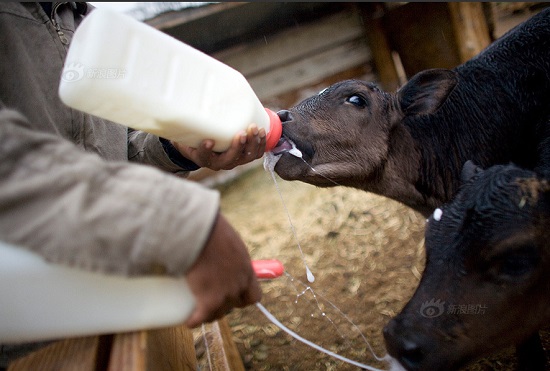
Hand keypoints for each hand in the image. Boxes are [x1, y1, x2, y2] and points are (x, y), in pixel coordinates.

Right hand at [171, 124, 265, 169]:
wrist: (204, 146)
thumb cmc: (195, 136)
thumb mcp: (187, 131)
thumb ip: (189, 122)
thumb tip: (185, 100)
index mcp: (203, 157)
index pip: (203, 156)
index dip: (206, 150)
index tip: (209, 140)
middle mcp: (218, 163)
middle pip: (229, 159)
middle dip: (237, 146)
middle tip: (241, 132)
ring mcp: (233, 161)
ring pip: (245, 157)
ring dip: (252, 144)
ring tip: (254, 128)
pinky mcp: (243, 156)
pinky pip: (255, 154)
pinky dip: (260, 144)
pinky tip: (262, 131)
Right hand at [184, 213, 261, 327]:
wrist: (200, 234)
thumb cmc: (213, 230)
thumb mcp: (229, 241)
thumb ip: (230, 252)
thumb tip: (221, 250)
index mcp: (247, 271)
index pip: (254, 295)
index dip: (243, 298)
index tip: (235, 295)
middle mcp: (239, 285)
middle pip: (234, 305)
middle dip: (224, 305)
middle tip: (212, 300)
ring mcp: (224, 294)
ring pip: (217, 313)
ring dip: (209, 314)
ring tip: (199, 312)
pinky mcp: (208, 300)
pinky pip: (201, 317)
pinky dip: (194, 320)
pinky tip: (189, 321)